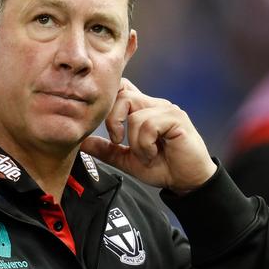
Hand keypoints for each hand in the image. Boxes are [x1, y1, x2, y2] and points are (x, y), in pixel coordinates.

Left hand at [81, 78, 215, 193]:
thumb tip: (82, 142)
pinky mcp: (176, 118)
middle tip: (117, 140)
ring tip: (145, 155)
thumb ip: (106, 149)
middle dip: (112, 119)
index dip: (108, 98)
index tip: (104, 124)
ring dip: (134, 142)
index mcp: (142, 109)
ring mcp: (166, 109)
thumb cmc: (162, 168)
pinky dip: (145, 144)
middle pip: (122, 94)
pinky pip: (148, 124)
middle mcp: (154, 104)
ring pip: (134, 114)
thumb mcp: (126, 159)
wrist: (186, 182)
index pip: (121, 87)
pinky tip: (153, 154)